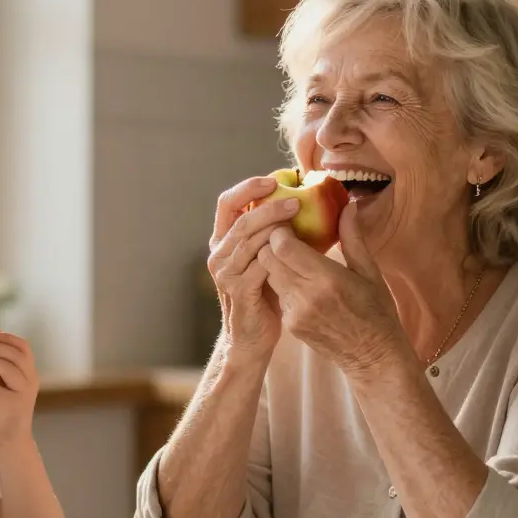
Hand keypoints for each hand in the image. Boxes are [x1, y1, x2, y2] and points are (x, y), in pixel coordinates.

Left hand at [0, 332, 38, 446]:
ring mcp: (24, 392)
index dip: (10, 338)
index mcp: (29, 374)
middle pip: (17, 355)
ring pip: (8, 369)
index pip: (25, 349)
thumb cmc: (2, 412)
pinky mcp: (14, 404)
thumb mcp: (1, 388)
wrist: (11, 440)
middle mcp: (30, 380)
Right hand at [207, 176, 299, 357]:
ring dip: (275, 227)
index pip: (228, 203)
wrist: (252, 336)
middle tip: (297, 201)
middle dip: (269, 207)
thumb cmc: (264, 292)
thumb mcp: (265, 256)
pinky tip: (296, 250)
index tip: (274, 180)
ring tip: (299, 219)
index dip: (248, 187)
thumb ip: (272, 232)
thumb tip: (298, 200)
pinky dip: (277, 255)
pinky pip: (259, 265)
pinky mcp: (237, 290)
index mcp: (222, 240)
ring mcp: (225, 273)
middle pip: (241, 219)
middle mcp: (218, 253)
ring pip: (249, 240)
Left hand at [257, 201, 405, 375]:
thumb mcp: (369, 272)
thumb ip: (352, 238)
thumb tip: (348, 205)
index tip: (291, 224)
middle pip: (267, 259)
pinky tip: (301, 284)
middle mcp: (306, 296)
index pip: (282, 246)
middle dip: (273, 244)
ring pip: (269, 276)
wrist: (373, 357)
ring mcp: (295, 313)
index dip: (281, 231)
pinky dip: (284, 285)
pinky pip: (277, 295)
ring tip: (295, 260)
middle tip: (287, 237)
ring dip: (276, 264)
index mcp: (327, 279)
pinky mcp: (290, 325)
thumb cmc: (377, 311)